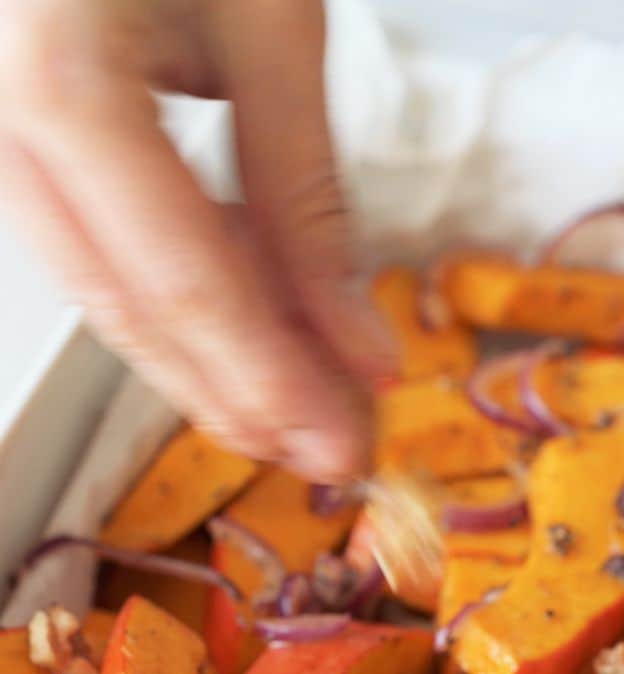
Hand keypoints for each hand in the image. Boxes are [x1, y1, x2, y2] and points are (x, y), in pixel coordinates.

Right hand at [0, 0, 394, 480]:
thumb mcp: (267, 23)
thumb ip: (305, 198)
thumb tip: (355, 344)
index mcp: (58, 82)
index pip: (178, 281)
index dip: (267, 379)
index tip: (346, 442)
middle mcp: (2, 128)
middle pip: (132, 312)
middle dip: (243, 395)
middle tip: (335, 448)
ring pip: (112, 295)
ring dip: (214, 364)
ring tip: (305, 408)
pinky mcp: (23, 147)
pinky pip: (105, 249)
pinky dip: (186, 300)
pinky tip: (253, 332)